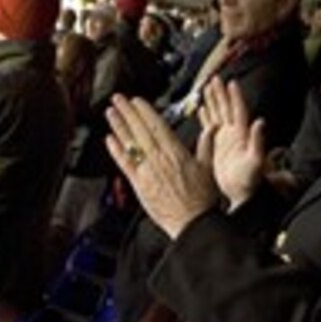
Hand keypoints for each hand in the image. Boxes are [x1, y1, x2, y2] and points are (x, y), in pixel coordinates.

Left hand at [105, 95, 218, 238]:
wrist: (193, 223)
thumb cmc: (202, 199)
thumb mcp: (208, 168)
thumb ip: (206, 146)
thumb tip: (211, 129)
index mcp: (176, 152)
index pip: (157, 125)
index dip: (145, 111)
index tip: (137, 100)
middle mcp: (159, 159)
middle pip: (140, 130)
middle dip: (127, 112)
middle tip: (117, 98)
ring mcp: (147, 172)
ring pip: (130, 144)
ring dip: (118, 126)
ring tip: (110, 112)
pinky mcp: (139, 185)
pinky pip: (125, 164)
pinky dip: (116, 151)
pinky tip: (109, 139)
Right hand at [198, 78, 264, 209]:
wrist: (241, 193)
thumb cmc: (250, 180)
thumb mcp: (256, 161)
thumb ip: (258, 141)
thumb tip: (260, 122)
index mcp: (242, 135)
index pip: (238, 110)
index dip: (235, 96)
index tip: (231, 82)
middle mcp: (234, 134)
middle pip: (226, 108)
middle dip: (220, 93)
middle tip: (214, 78)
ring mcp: (226, 139)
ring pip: (218, 114)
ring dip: (213, 100)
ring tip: (207, 87)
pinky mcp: (218, 146)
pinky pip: (210, 126)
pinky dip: (206, 117)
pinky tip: (202, 109)